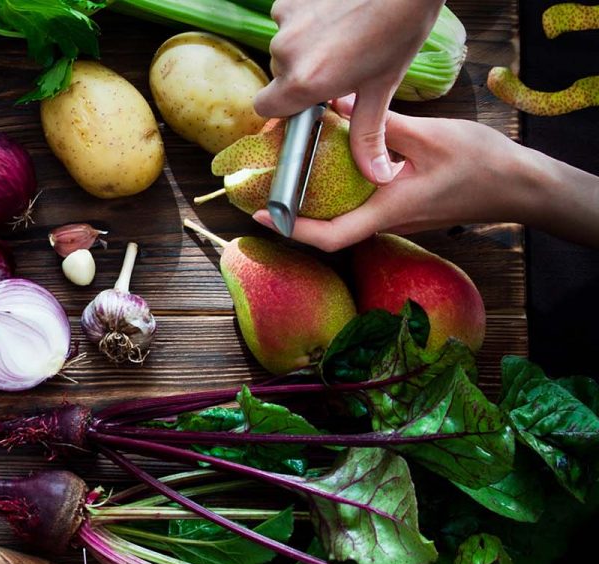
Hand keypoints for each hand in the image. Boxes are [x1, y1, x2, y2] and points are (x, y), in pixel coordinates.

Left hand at [251, 97, 590, 250]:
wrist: (519, 185)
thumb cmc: (481, 164)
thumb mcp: (428, 136)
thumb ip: (380, 125)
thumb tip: (337, 107)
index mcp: (388, 212)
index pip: (330, 237)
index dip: (292, 230)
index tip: (262, 215)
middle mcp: (386, 221)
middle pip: (328, 227)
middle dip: (294, 210)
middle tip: (265, 184)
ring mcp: (394, 217)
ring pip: (343, 214)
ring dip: (316, 197)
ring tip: (289, 170)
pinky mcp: (400, 207)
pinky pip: (360, 204)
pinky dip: (339, 188)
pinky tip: (329, 162)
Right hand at [254, 0, 444, 183]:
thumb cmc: (399, 29)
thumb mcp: (382, 87)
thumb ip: (368, 136)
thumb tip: (377, 177)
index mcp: (305, 82)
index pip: (266, 108)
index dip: (284, 107)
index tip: (306, 102)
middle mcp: (287, 53)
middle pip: (279, 76)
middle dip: (302, 74)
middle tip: (338, 65)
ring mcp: (285, 22)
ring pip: (285, 46)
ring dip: (305, 46)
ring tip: (341, 36)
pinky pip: (288, 18)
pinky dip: (305, 20)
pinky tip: (334, 15)